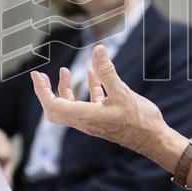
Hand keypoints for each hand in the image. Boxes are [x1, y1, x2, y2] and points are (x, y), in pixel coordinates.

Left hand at [29, 45, 183, 168]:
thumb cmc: (140, 121)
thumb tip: (97, 50)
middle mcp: (86, 121)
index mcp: (86, 116)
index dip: (42, 91)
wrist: (154, 140)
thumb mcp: (123, 92)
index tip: (37, 75)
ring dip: (65, 89)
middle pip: (56, 109)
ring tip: (64, 71)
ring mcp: (95, 121)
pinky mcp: (105, 119)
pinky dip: (86, 89)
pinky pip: (89, 104)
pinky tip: (92, 75)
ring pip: (71, 106)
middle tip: (41, 76)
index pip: (54, 106)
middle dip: (46, 92)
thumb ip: (107, 72)